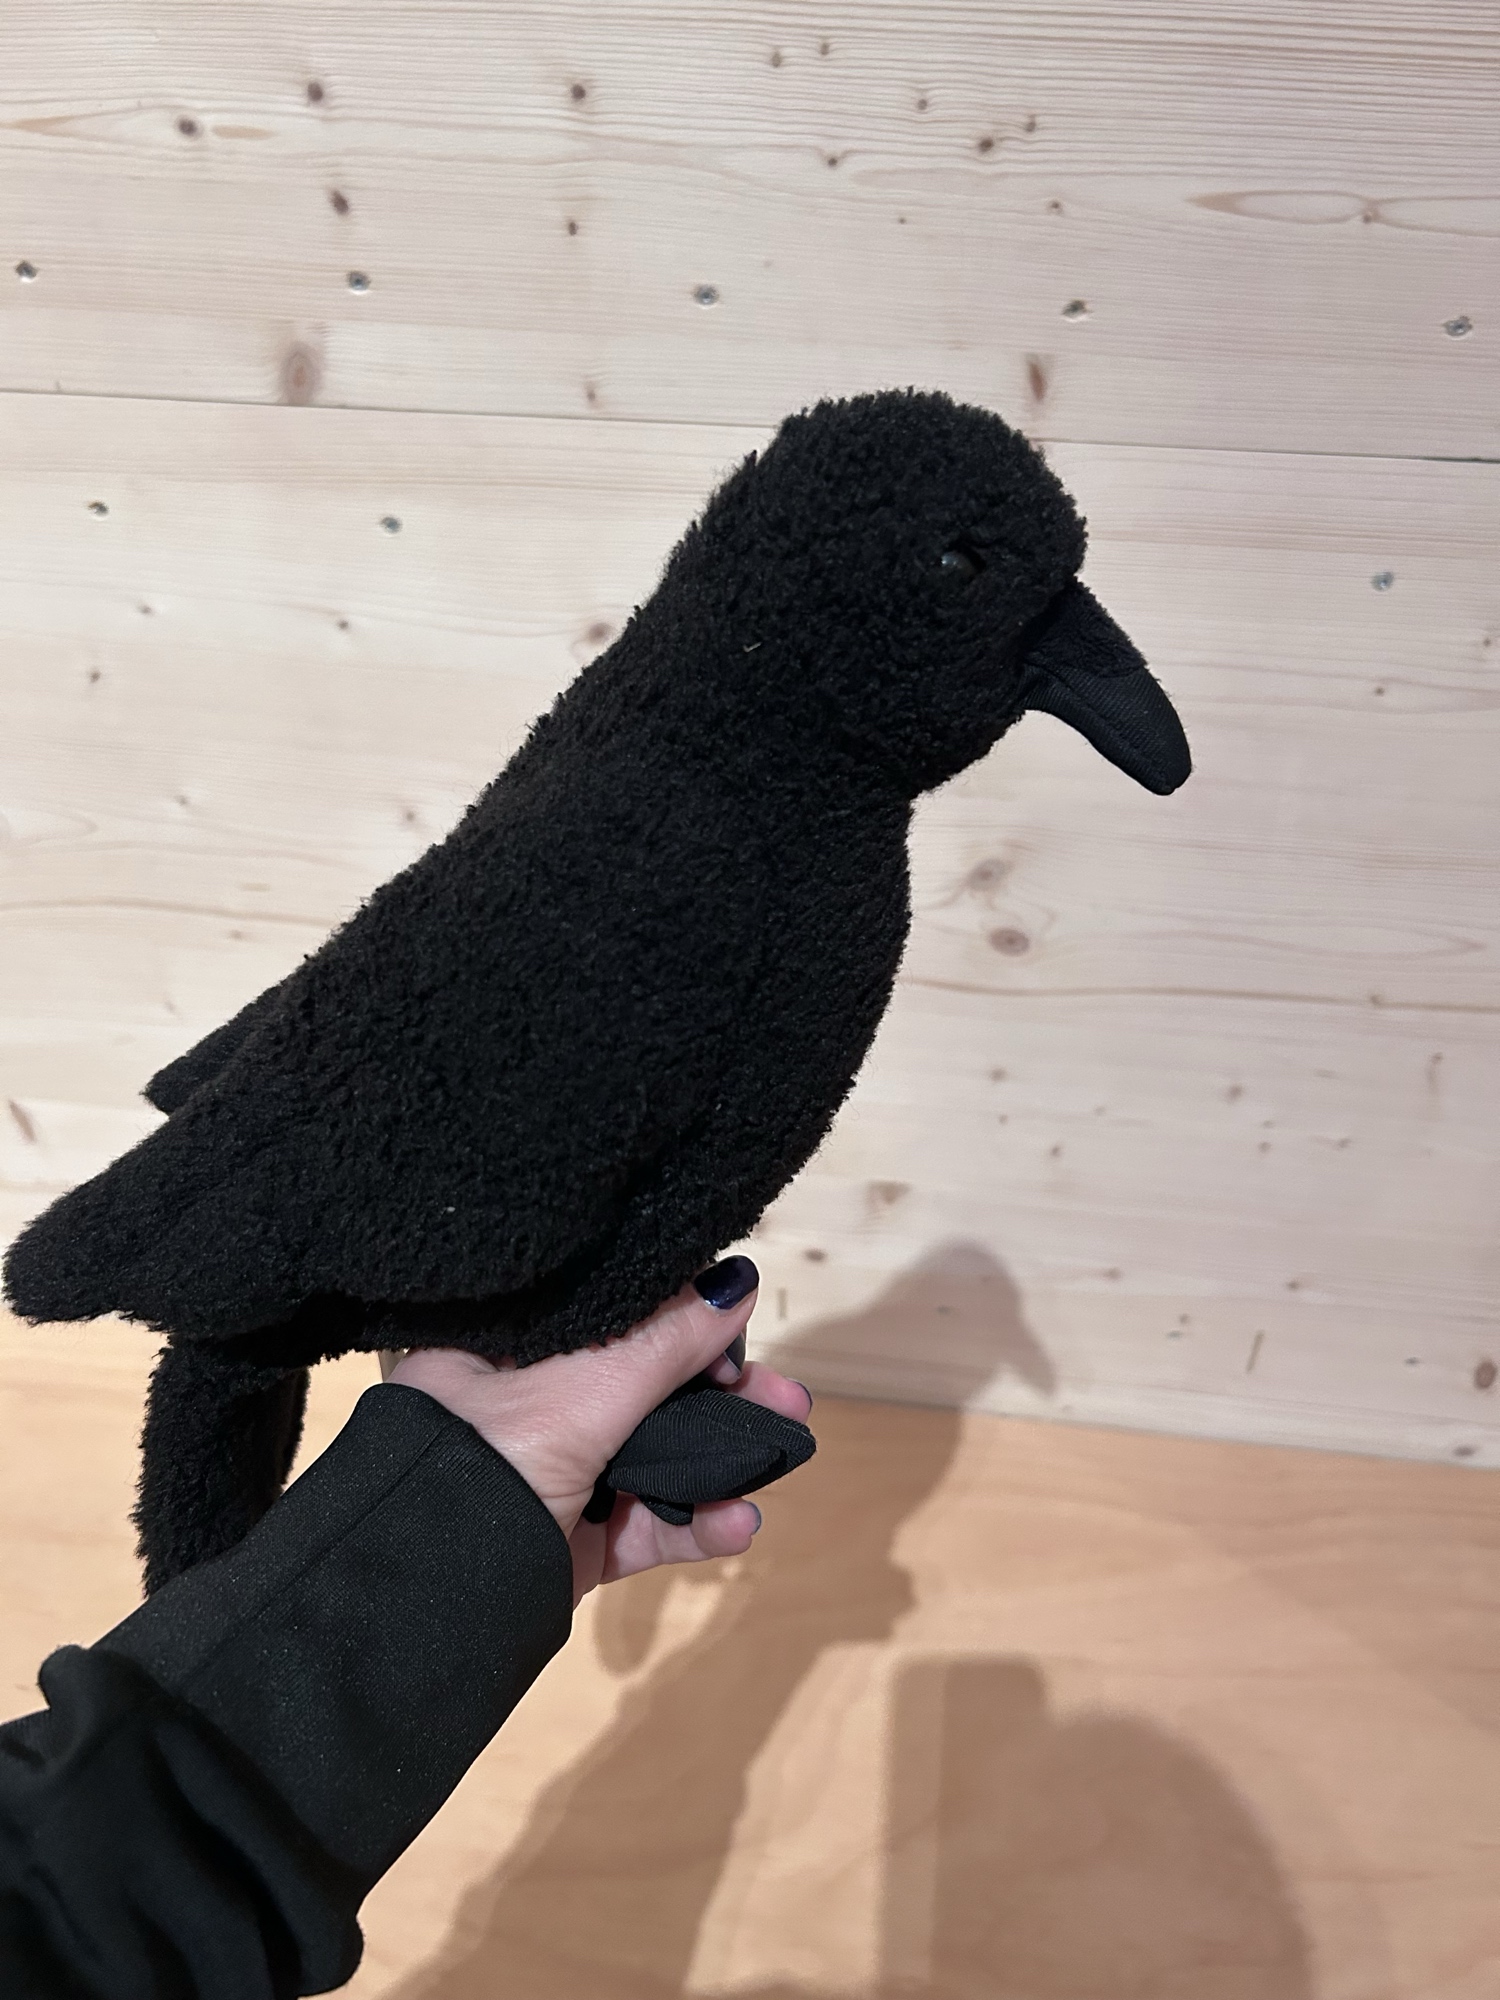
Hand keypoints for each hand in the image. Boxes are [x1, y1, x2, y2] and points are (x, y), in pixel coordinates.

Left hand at [387, 1259, 811, 1603]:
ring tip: (786, 1450)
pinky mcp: (569, 1543)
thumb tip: (737, 1284)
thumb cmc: (482, 1468)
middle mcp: (520, 1409)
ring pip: (653, 1458)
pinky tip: (738, 1523)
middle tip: (787, 1398)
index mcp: (498, 1352)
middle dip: (722, 1395)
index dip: (673, 1317)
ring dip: (722, 1458)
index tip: (737, 1325)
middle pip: (642, 1388)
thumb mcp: (580, 1391)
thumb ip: (663, 1342)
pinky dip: (695, 1524)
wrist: (424, 1610)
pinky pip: (644, 1524)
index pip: (603, 1318)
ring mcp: (548, 1479)